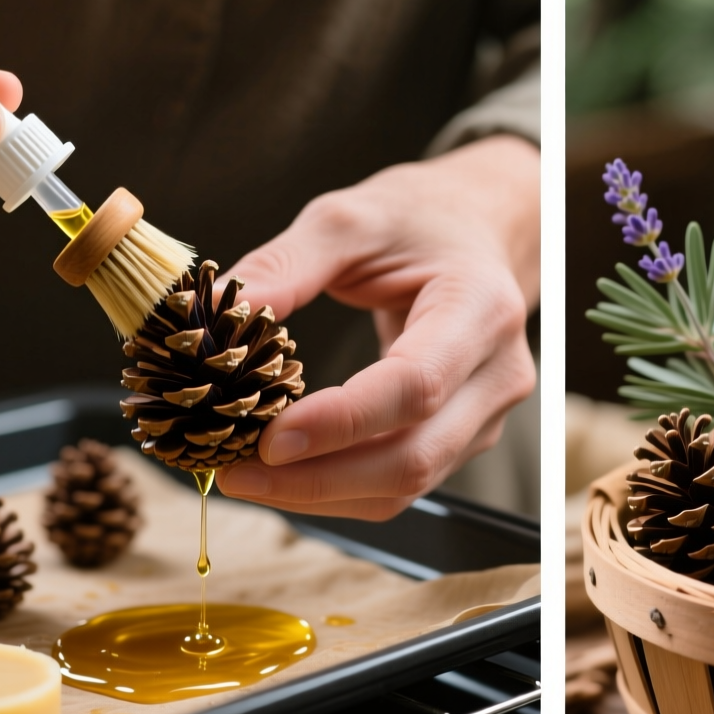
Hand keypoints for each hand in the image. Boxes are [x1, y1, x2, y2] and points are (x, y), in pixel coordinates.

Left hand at [218, 135, 539, 519]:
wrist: (478, 232)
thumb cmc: (418, 221)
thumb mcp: (350, 219)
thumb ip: (286, 264)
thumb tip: (215, 315)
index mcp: (481, 308)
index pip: (416, 385)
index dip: (343, 422)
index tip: (268, 439)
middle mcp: (497, 373)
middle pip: (414, 457)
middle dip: (319, 480)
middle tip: (236, 473)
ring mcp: (487, 416)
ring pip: (406, 487)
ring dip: (322, 494)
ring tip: (246, 477)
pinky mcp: (463, 439)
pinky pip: (401, 484)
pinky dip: (339, 489)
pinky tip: (285, 475)